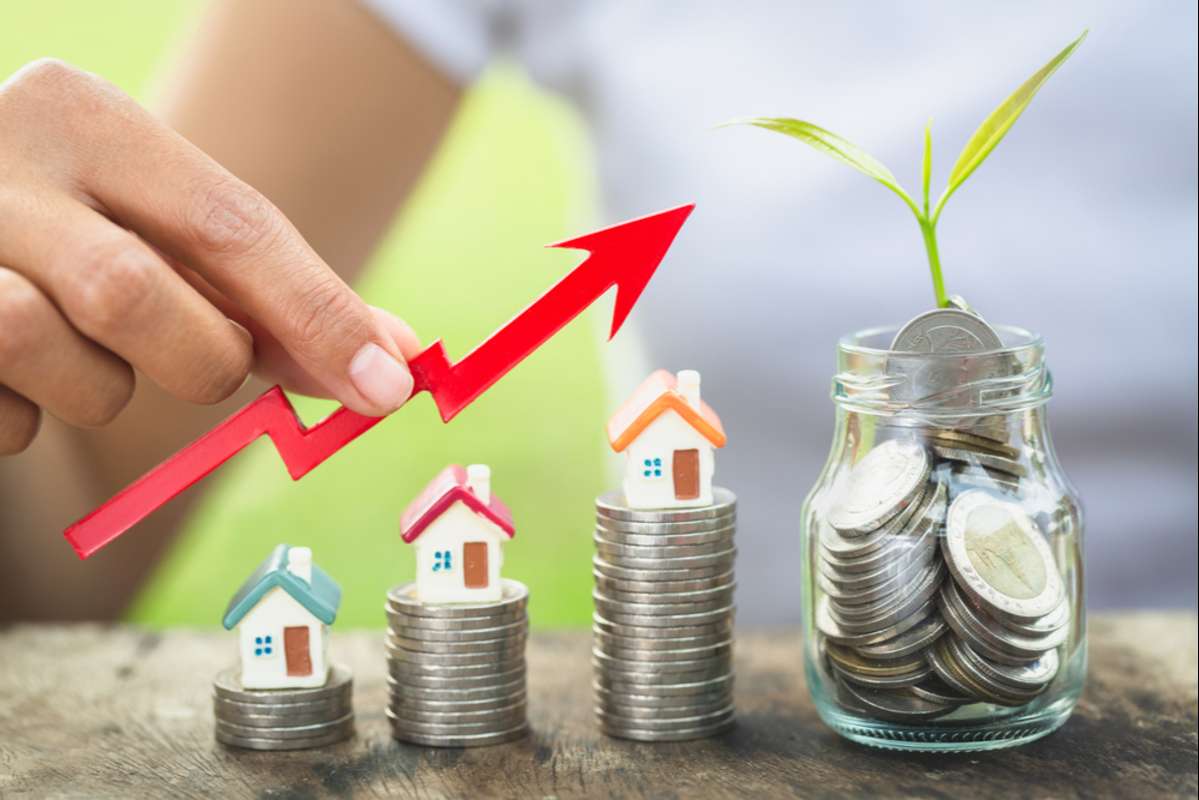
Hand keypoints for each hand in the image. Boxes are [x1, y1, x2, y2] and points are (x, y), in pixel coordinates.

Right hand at [0, 60, 420, 454]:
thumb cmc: (79, 230)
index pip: (230, 223)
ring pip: (66, 368)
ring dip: (102, 388)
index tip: (389, 386)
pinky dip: (30, 417)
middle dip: (198, 358)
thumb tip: (395, 362)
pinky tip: (13, 370)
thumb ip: (270, 290)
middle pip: (137, 298)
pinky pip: (5, 421)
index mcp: (82, 115)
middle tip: (200, 355)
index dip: (318, 314)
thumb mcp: (160, 225)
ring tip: (79, 347)